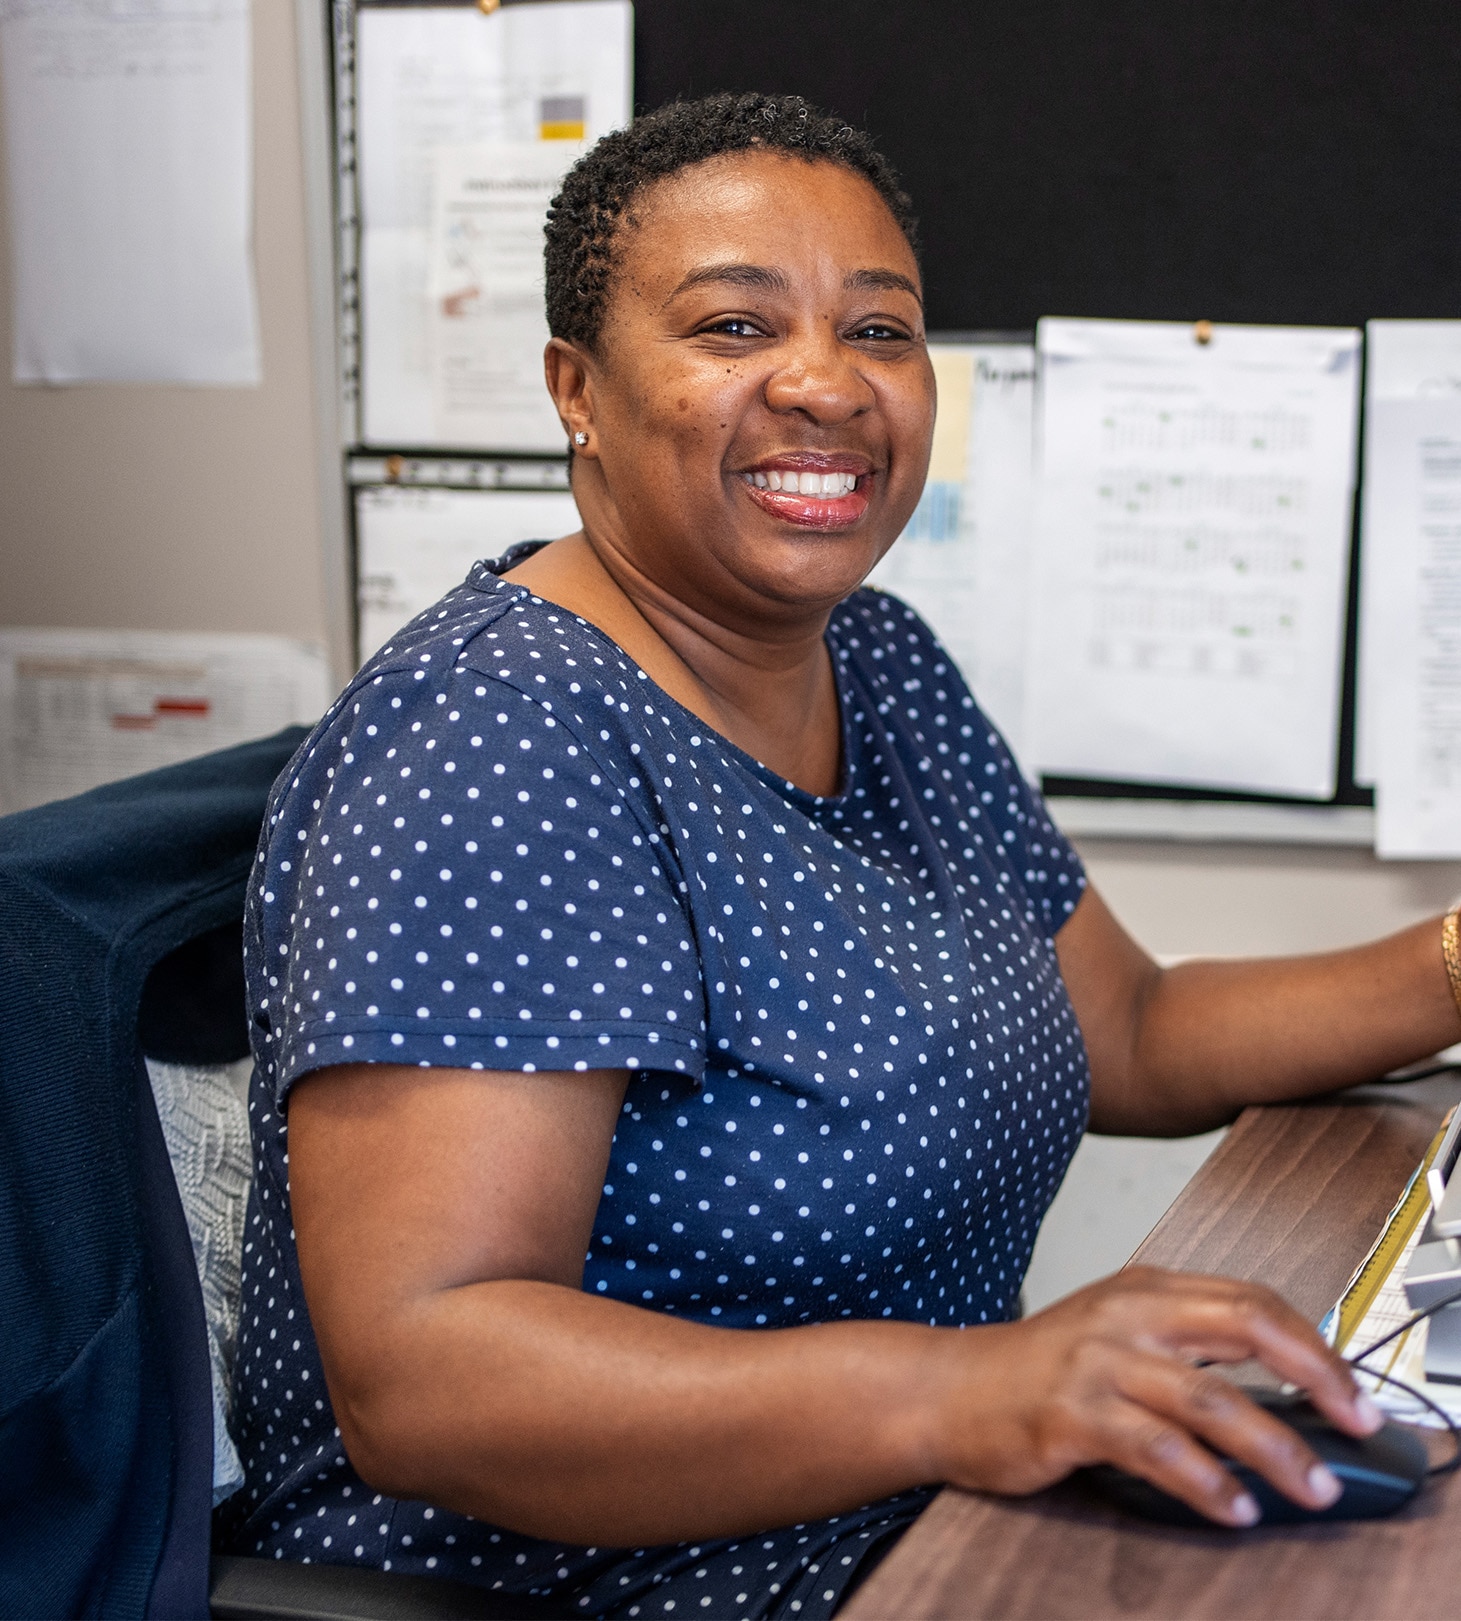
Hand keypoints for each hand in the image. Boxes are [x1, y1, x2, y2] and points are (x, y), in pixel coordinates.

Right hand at [927, 1267, 1384, 1525]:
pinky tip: (1234, 1508)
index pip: (1251, 1301)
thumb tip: (1278, 1384)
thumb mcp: (1113, 1329)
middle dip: (1314, 1378)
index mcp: (1144, 1287)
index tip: (1352, 1393)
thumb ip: (1183, 1341)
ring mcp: (1098, 1361)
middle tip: (1355, 1423)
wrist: (946, 1388)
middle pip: (1244, 1328)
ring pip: (1210, 1400)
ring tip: (1309, 1487)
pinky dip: (1207, 1484)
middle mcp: (1126, 1313)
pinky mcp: (1073, 1414)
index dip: (1313, 1345)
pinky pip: (1158, 1451)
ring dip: (1273, 1449)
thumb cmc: (1035, 1368)